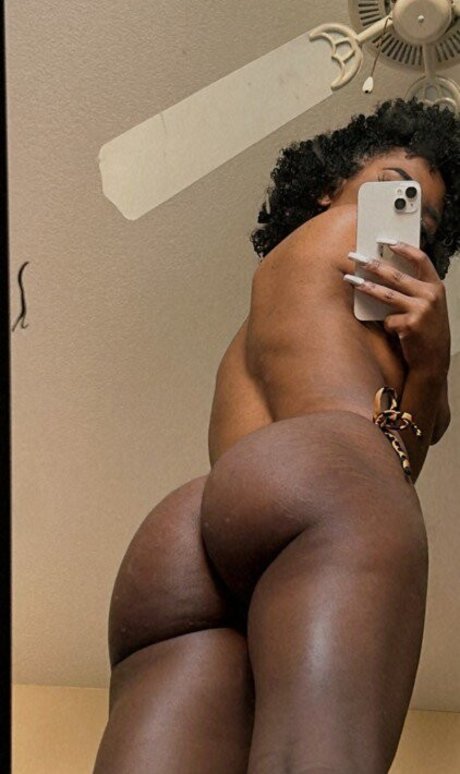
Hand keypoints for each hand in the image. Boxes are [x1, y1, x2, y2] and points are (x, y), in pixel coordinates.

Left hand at [345, 242, 450, 375]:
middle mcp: (430, 296)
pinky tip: (395, 332)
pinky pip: (388, 319)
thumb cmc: (428, 332)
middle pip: (396, 274)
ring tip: (350, 280)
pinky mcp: (409, 325)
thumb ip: (414, 289)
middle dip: (373, 264)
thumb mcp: (428, 306)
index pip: (421, 259)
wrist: (433, 360)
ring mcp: (420, 310)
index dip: (403, 248)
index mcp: (436, 287)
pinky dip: (387, 325)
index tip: (387, 242)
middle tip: (357, 258)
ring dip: (365, 286)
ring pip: (386, 294)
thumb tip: (385, 272)